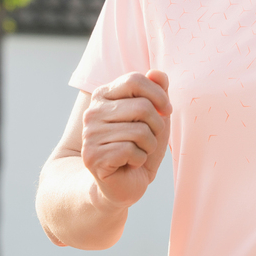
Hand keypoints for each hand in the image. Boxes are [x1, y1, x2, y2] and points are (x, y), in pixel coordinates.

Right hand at [81, 70, 171, 210]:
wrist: (122, 183)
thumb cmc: (140, 145)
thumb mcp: (155, 115)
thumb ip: (157, 92)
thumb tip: (157, 73)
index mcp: (104, 95)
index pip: (135, 80)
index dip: (158, 95)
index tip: (166, 110)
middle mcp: (92, 112)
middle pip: (142, 107)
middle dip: (157, 126)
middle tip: (149, 139)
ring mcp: (89, 134)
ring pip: (140, 131)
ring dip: (149, 145)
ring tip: (139, 151)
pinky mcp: (92, 156)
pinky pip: (131, 150)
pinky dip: (139, 159)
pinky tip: (129, 163)